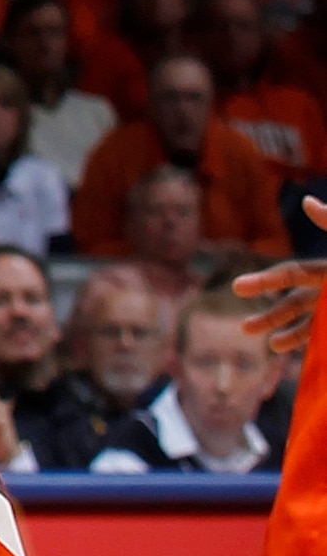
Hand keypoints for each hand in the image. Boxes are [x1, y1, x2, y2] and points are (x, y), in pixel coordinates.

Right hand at [239, 216, 326, 357]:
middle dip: (270, 315)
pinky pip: (326, 340)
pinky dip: (313, 346)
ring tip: (272, 346)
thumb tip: (307, 200)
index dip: (265, 281)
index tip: (237, 289)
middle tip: (243, 329)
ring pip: (311, 325)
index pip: (291, 274)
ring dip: (289, 335)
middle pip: (295, 303)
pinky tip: (301, 355)